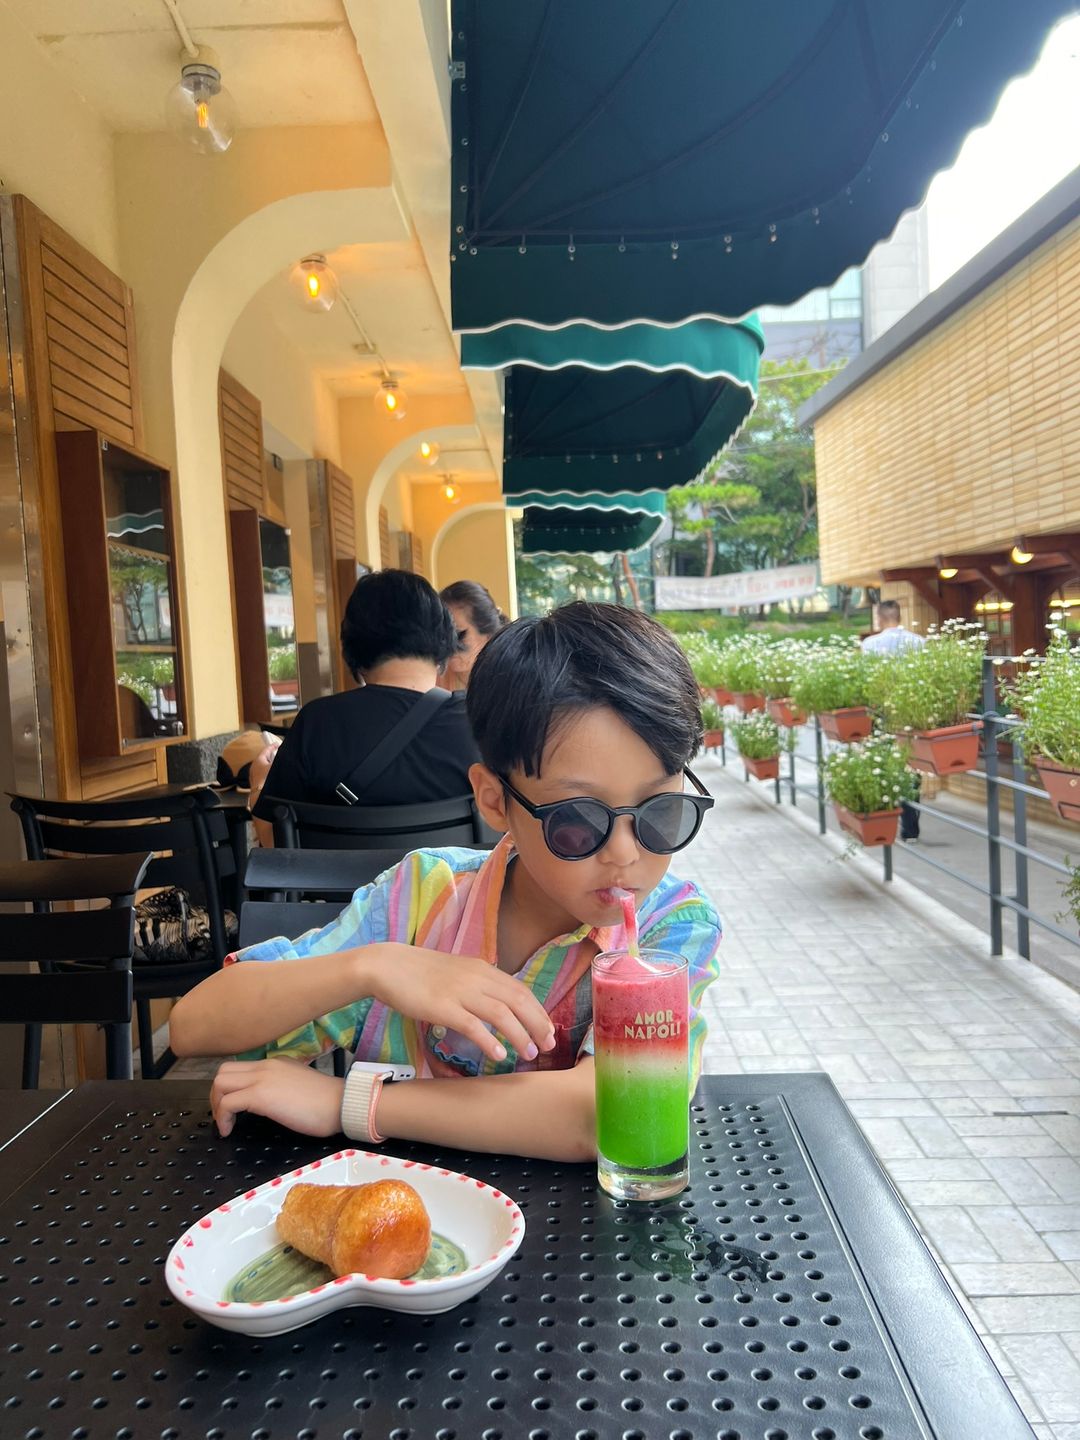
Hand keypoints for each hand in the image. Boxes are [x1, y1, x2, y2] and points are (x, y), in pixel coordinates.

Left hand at [210, 1057, 343, 1137]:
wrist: (340, 1104)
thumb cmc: (327, 1103)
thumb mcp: (298, 1086)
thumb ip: (280, 1086)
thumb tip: (268, 1101)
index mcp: (275, 1064)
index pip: (239, 1068)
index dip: (229, 1089)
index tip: (233, 1109)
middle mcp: (265, 1065)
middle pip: (223, 1071)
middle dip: (216, 1095)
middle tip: (224, 1116)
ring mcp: (262, 1078)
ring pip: (220, 1083)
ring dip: (216, 1105)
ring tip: (225, 1124)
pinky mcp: (260, 1094)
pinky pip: (227, 1102)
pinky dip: (222, 1118)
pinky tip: (229, 1131)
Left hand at [247, 742, 279, 802]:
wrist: (261, 796)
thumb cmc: (266, 781)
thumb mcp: (276, 766)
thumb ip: (282, 760)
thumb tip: (288, 756)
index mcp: (258, 760)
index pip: (266, 750)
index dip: (272, 746)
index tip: (276, 744)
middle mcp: (254, 768)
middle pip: (264, 759)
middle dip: (271, 757)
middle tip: (278, 756)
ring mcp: (254, 777)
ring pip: (264, 768)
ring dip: (270, 767)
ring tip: (278, 769)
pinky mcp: (257, 784)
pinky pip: (264, 776)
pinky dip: (269, 775)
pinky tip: (274, 778)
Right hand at [369, 945, 555, 1064]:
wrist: (387, 965)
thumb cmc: (420, 972)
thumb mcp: (457, 972)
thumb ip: (478, 983)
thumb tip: (498, 1002)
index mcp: (482, 969)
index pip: (521, 990)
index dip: (538, 1011)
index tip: (548, 1029)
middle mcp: (477, 978)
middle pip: (518, 1001)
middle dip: (537, 1025)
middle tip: (548, 1046)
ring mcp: (460, 992)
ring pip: (501, 1014)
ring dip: (520, 1036)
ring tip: (530, 1054)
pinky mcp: (442, 1007)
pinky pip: (472, 1025)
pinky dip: (489, 1041)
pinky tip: (498, 1054)